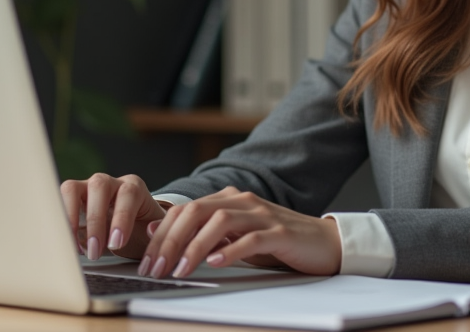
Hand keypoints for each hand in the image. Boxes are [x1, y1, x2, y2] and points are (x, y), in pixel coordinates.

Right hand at [59, 173, 166, 260]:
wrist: (131, 227)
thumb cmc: (142, 229)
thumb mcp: (155, 231)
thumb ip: (157, 231)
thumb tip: (150, 230)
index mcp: (134, 187)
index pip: (128, 194)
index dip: (122, 218)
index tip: (117, 243)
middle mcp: (110, 183)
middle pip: (99, 186)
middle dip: (95, 221)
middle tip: (94, 252)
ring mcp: (88, 187)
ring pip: (73, 188)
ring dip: (70, 218)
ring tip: (75, 248)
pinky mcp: (71, 197)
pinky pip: (58, 201)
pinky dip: (59, 221)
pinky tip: (65, 243)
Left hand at [139, 186, 341, 279]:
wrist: (323, 243)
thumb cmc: (276, 244)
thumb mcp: (235, 238)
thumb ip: (204, 234)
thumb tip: (159, 236)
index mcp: (229, 200)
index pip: (185, 210)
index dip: (162, 234)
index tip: (146, 261)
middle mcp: (243, 201)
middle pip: (196, 212)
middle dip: (170, 240)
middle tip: (155, 267)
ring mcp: (262, 215)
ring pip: (219, 222)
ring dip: (194, 246)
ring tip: (179, 269)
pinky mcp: (280, 232)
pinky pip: (251, 238)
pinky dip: (231, 250)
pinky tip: (215, 263)